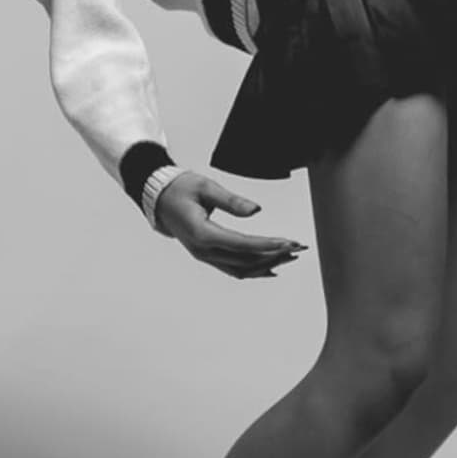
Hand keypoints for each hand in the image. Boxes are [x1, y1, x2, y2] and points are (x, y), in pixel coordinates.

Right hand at [153, 164, 303, 277]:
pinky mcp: (207, 256)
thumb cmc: (180, 189)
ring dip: (267, 264)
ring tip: (290, 256)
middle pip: (245, 260)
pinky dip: (254, 270)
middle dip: (274, 254)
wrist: (159, 199)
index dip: (268, 245)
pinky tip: (271, 267)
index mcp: (202, 234)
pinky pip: (234, 269)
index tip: (288, 242)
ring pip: (241, 269)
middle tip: (298, 247)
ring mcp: (204, 256)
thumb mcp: (206, 187)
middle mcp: (203, 251)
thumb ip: (231, 201)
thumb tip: (256, 211)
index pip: (242, 244)